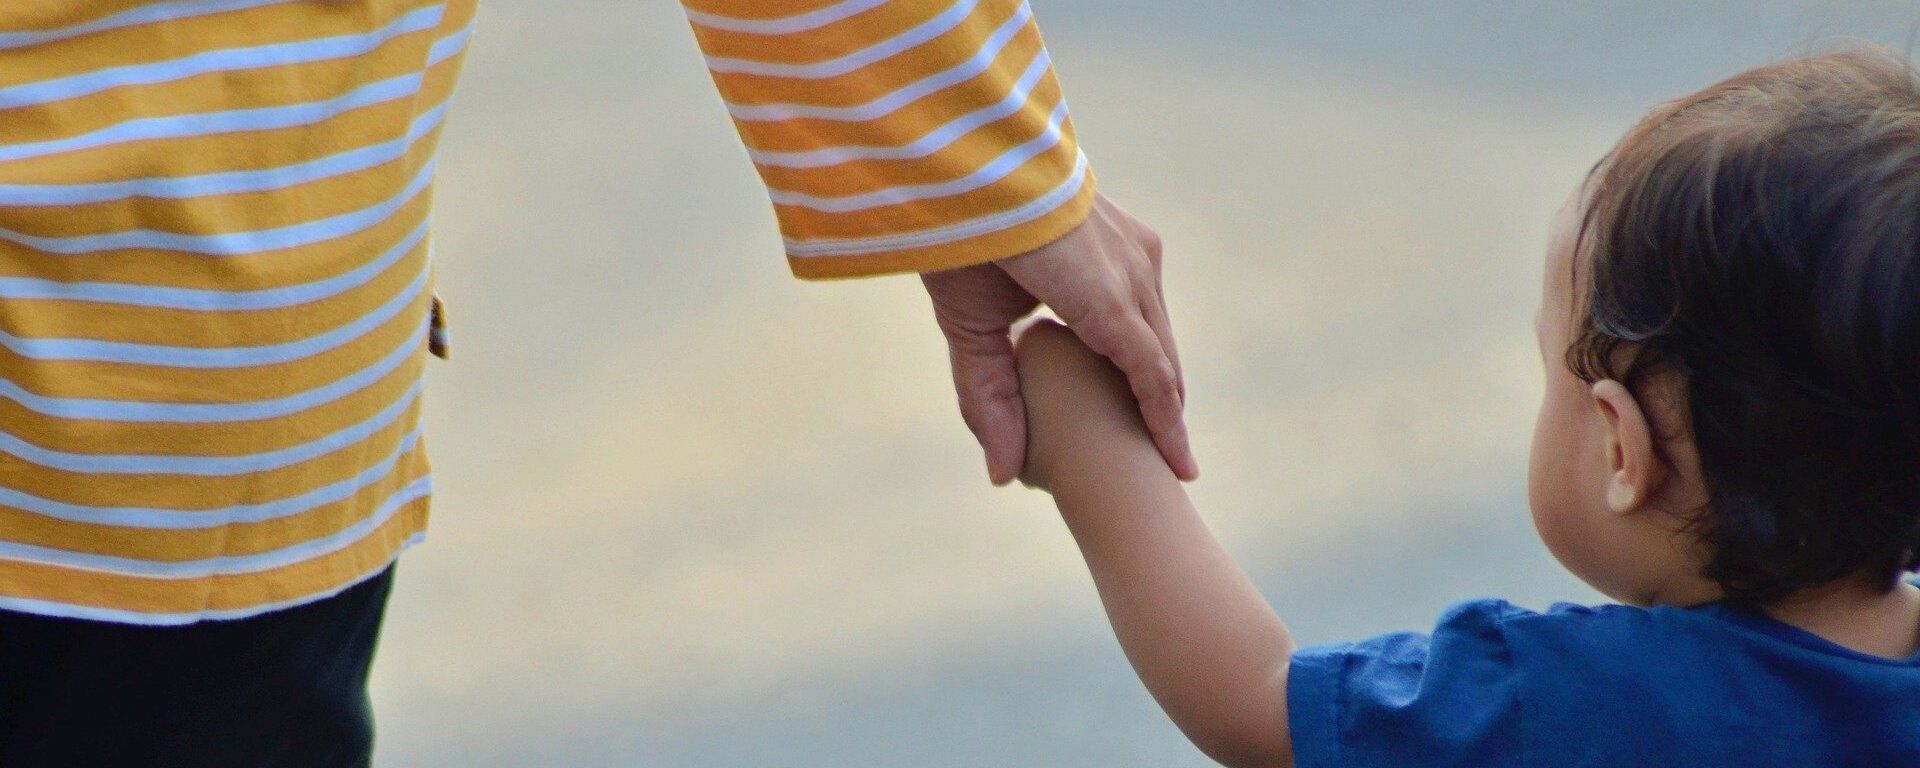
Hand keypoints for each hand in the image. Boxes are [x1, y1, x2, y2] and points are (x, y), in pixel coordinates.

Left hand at [922, 193, 1195, 484]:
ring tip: (1156, 423)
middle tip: (1170, 465)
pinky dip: (1145, 338)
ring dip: (1158, 375)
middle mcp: (1134, 269)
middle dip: (1167, 411)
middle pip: (1162, 357)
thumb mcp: (968, 325)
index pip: (1150, 376)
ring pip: (1158, 328)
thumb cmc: (964, 239)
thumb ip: (988, 397)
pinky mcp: (1131, 234)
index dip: (1165, 429)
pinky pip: (1149, 299)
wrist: (974, 157)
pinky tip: (1136, 366)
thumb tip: (1005, 476)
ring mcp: (1138, 247)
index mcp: (1102, 296)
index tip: (1181, 472)